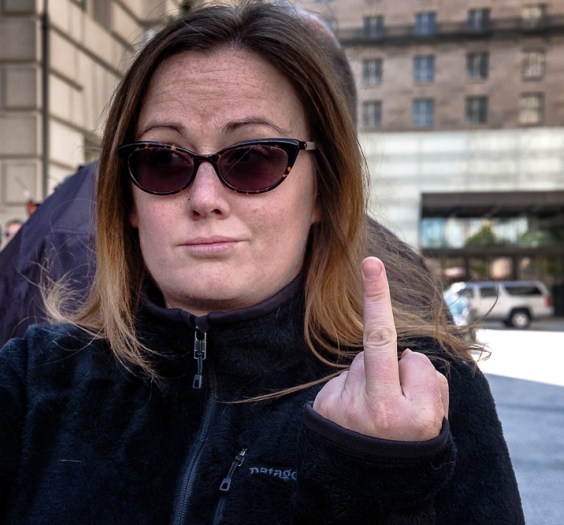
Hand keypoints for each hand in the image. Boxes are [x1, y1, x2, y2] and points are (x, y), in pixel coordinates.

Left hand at [312, 257, 448, 440]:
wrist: (365, 484)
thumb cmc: (409, 446)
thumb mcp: (436, 423)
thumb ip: (430, 383)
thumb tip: (405, 356)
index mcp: (412, 417)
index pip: (407, 354)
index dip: (381, 303)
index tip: (371, 265)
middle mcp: (375, 413)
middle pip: (383, 354)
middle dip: (390, 364)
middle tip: (391, 386)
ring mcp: (345, 409)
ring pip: (361, 365)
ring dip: (370, 378)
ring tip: (374, 414)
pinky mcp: (324, 408)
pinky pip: (343, 379)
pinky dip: (353, 389)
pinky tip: (355, 416)